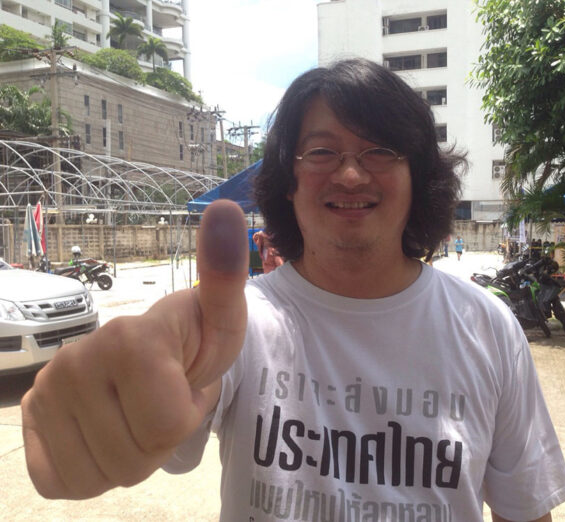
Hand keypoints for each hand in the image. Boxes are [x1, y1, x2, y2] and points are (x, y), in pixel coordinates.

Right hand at [21, 200, 248, 499]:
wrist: (154, 354)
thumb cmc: (194, 339)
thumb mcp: (223, 315)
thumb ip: (225, 272)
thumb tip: (227, 208)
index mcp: (127, 338)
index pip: (167, 427)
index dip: (186, 414)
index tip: (185, 384)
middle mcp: (73, 362)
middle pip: (132, 458)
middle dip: (157, 441)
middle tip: (159, 403)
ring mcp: (44, 393)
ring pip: (98, 475)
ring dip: (127, 457)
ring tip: (134, 415)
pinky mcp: (28, 422)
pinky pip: (63, 481)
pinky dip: (91, 469)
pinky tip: (103, 432)